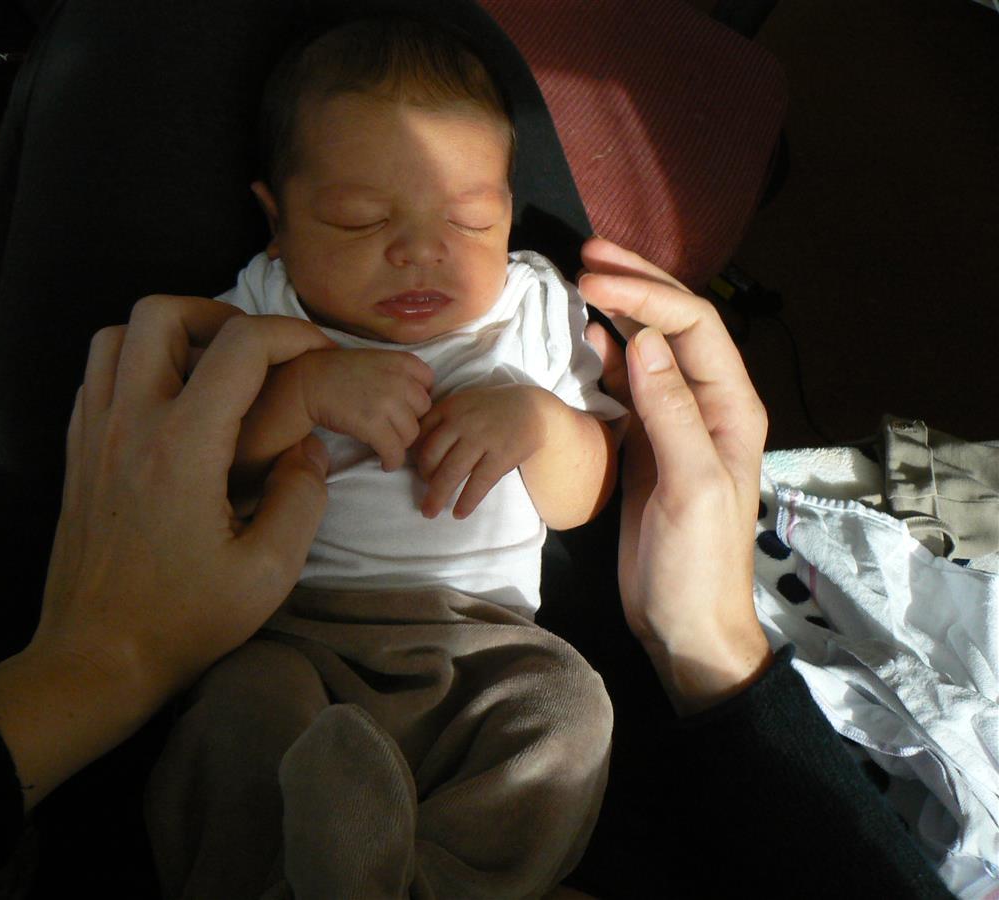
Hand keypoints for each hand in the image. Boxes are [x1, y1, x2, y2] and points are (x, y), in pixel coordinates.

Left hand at [0, 297, 332, 807]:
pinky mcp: (74, 452)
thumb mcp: (268, 573)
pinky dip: (133, 365)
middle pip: (159, 312)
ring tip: (208, 370)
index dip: (291, 333)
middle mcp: (129, 422)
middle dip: (218, 314)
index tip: (319, 353)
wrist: (95, 658)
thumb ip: (301, 499)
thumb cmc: (183, 621)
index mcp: (183, 446)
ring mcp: (92, 433)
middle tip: (255, 352)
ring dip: (168, 334)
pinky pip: (96, 375)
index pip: (240, 345)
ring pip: (114, 334)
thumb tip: (309, 451)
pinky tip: (168, 406)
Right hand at [297, 348, 433, 470]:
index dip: (417, 399)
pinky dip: (392, 461)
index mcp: (402, 361)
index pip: (429, 384)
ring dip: (400, 443)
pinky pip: (395, 451)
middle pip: (423, 412)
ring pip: (411, 434)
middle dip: (409, 422)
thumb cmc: (340, 373)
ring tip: (387, 445)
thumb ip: (401, 375)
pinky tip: (385, 462)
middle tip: (394, 429)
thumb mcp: (377, 361)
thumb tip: (420, 404)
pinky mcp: (373, 425)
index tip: (405, 408)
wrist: (309, 382)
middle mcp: (400, 380)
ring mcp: (387, 402)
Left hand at [414, 383, 547, 518]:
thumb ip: (441, 421)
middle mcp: (462, 422)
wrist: (533, 409)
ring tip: (430, 512)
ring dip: (437, 496)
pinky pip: (478, 483)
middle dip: (424, 481)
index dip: (417, 458)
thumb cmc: (491, 411)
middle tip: (424, 498)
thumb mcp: (463, 404)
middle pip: (432, 457)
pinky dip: (466, 501)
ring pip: (451, 472)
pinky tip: (459, 514)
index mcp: (450, 408)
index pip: (422, 436)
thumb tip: (416, 451)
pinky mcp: (501, 455)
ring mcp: (482, 439)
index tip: (421, 474)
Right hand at [577, 238, 771, 713]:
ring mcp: (675, 422)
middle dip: (636, 283)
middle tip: (586, 255)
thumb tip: (640, 338)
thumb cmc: (696, 563)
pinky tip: (586, 337)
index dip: (646, 294)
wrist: (684, 623)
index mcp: (731, 408)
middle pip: (676, 324)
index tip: (592, 279)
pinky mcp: (646, 444)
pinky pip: (628, 385)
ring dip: (620, 310)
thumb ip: (670, 412)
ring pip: (650, 348)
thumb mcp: (690, 487)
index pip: (694, 326)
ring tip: (582, 278)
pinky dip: (607, 355)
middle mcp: (707, 404)